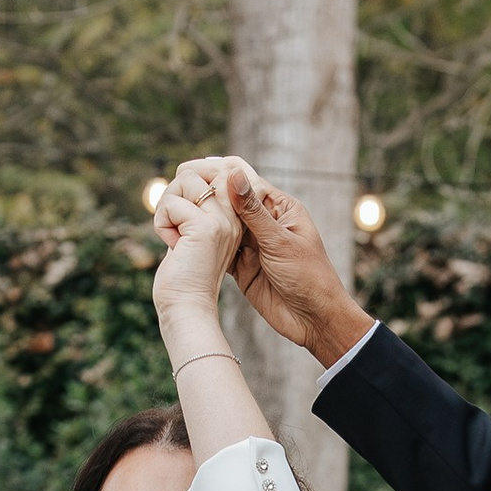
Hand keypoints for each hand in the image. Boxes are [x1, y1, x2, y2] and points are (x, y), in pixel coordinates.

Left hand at [151, 167, 245, 329]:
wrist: (186, 309)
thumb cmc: (183, 276)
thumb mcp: (191, 233)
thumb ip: (193, 205)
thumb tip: (183, 172)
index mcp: (233, 216)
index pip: (216, 169)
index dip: (190, 176)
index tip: (178, 206)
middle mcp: (233, 216)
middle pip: (197, 170)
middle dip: (174, 191)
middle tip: (172, 223)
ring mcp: (222, 221)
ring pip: (185, 179)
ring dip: (167, 205)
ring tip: (174, 235)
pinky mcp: (206, 228)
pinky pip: (172, 203)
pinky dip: (161, 223)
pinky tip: (172, 246)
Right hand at [165, 156, 372, 364]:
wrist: (313, 320)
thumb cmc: (309, 277)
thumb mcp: (279, 241)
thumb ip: (252, 211)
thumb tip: (232, 174)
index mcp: (280, 208)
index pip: (246, 182)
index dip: (220, 174)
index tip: (195, 171)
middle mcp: (264, 222)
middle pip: (230, 200)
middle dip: (207, 194)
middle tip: (179, 185)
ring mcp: (251, 244)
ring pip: (221, 223)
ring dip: (202, 217)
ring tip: (176, 205)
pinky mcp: (242, 266)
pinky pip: (218, 248)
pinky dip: (203, 243)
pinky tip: (183, 235)